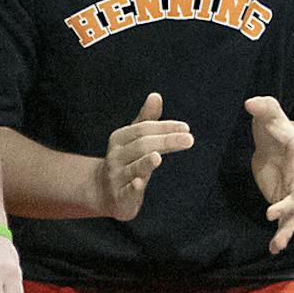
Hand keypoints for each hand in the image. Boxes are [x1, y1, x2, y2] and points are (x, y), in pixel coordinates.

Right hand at [94, 91, 193, 221]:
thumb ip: (146, 119)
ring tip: (158, 156)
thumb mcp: (134, 140)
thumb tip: (156, 95)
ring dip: (145, 162)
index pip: (144, 129)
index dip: (165, 127)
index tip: (186, 128)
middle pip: (142, 145)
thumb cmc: (126, 160)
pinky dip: (132, 187)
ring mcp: (117, 176)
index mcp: (120, 138)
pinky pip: (126, 191)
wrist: (104, 191)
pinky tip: (139, 184)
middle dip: (166, 141)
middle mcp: (116, 156)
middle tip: (189, 139)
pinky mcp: (120, 197)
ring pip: (133, 167)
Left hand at [246, 96, 293, 253]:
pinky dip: (280, 235)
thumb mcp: (270, 112)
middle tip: (272, 212)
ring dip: (286, 229)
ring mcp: (293, 193)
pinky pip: (283, 221)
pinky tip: (273, 249)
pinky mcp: (282, 201)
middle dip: (289, 205)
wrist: (273, 142)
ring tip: (277, 244)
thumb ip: (264, 106)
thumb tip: (251, 103)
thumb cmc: (275, 126)